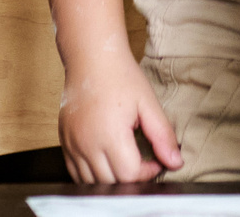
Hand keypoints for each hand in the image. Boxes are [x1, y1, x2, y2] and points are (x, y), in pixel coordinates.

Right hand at [60, 54, 181, 182]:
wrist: (91, 57)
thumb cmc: (120, 76)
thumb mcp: (148, 104)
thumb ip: (162, 136)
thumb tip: (176, 163)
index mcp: (110, 134)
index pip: (129, 175)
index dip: (147, 173)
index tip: (155, 161)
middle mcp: (87, 143)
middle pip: (111, 182)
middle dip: (131, 177)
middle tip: (143, 160)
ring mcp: (72, 144)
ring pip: (91, 182)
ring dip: (111, 179)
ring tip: (125, 160)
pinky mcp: (64, 141)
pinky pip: (75, 172)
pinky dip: (92, 174)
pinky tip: (106, 160)